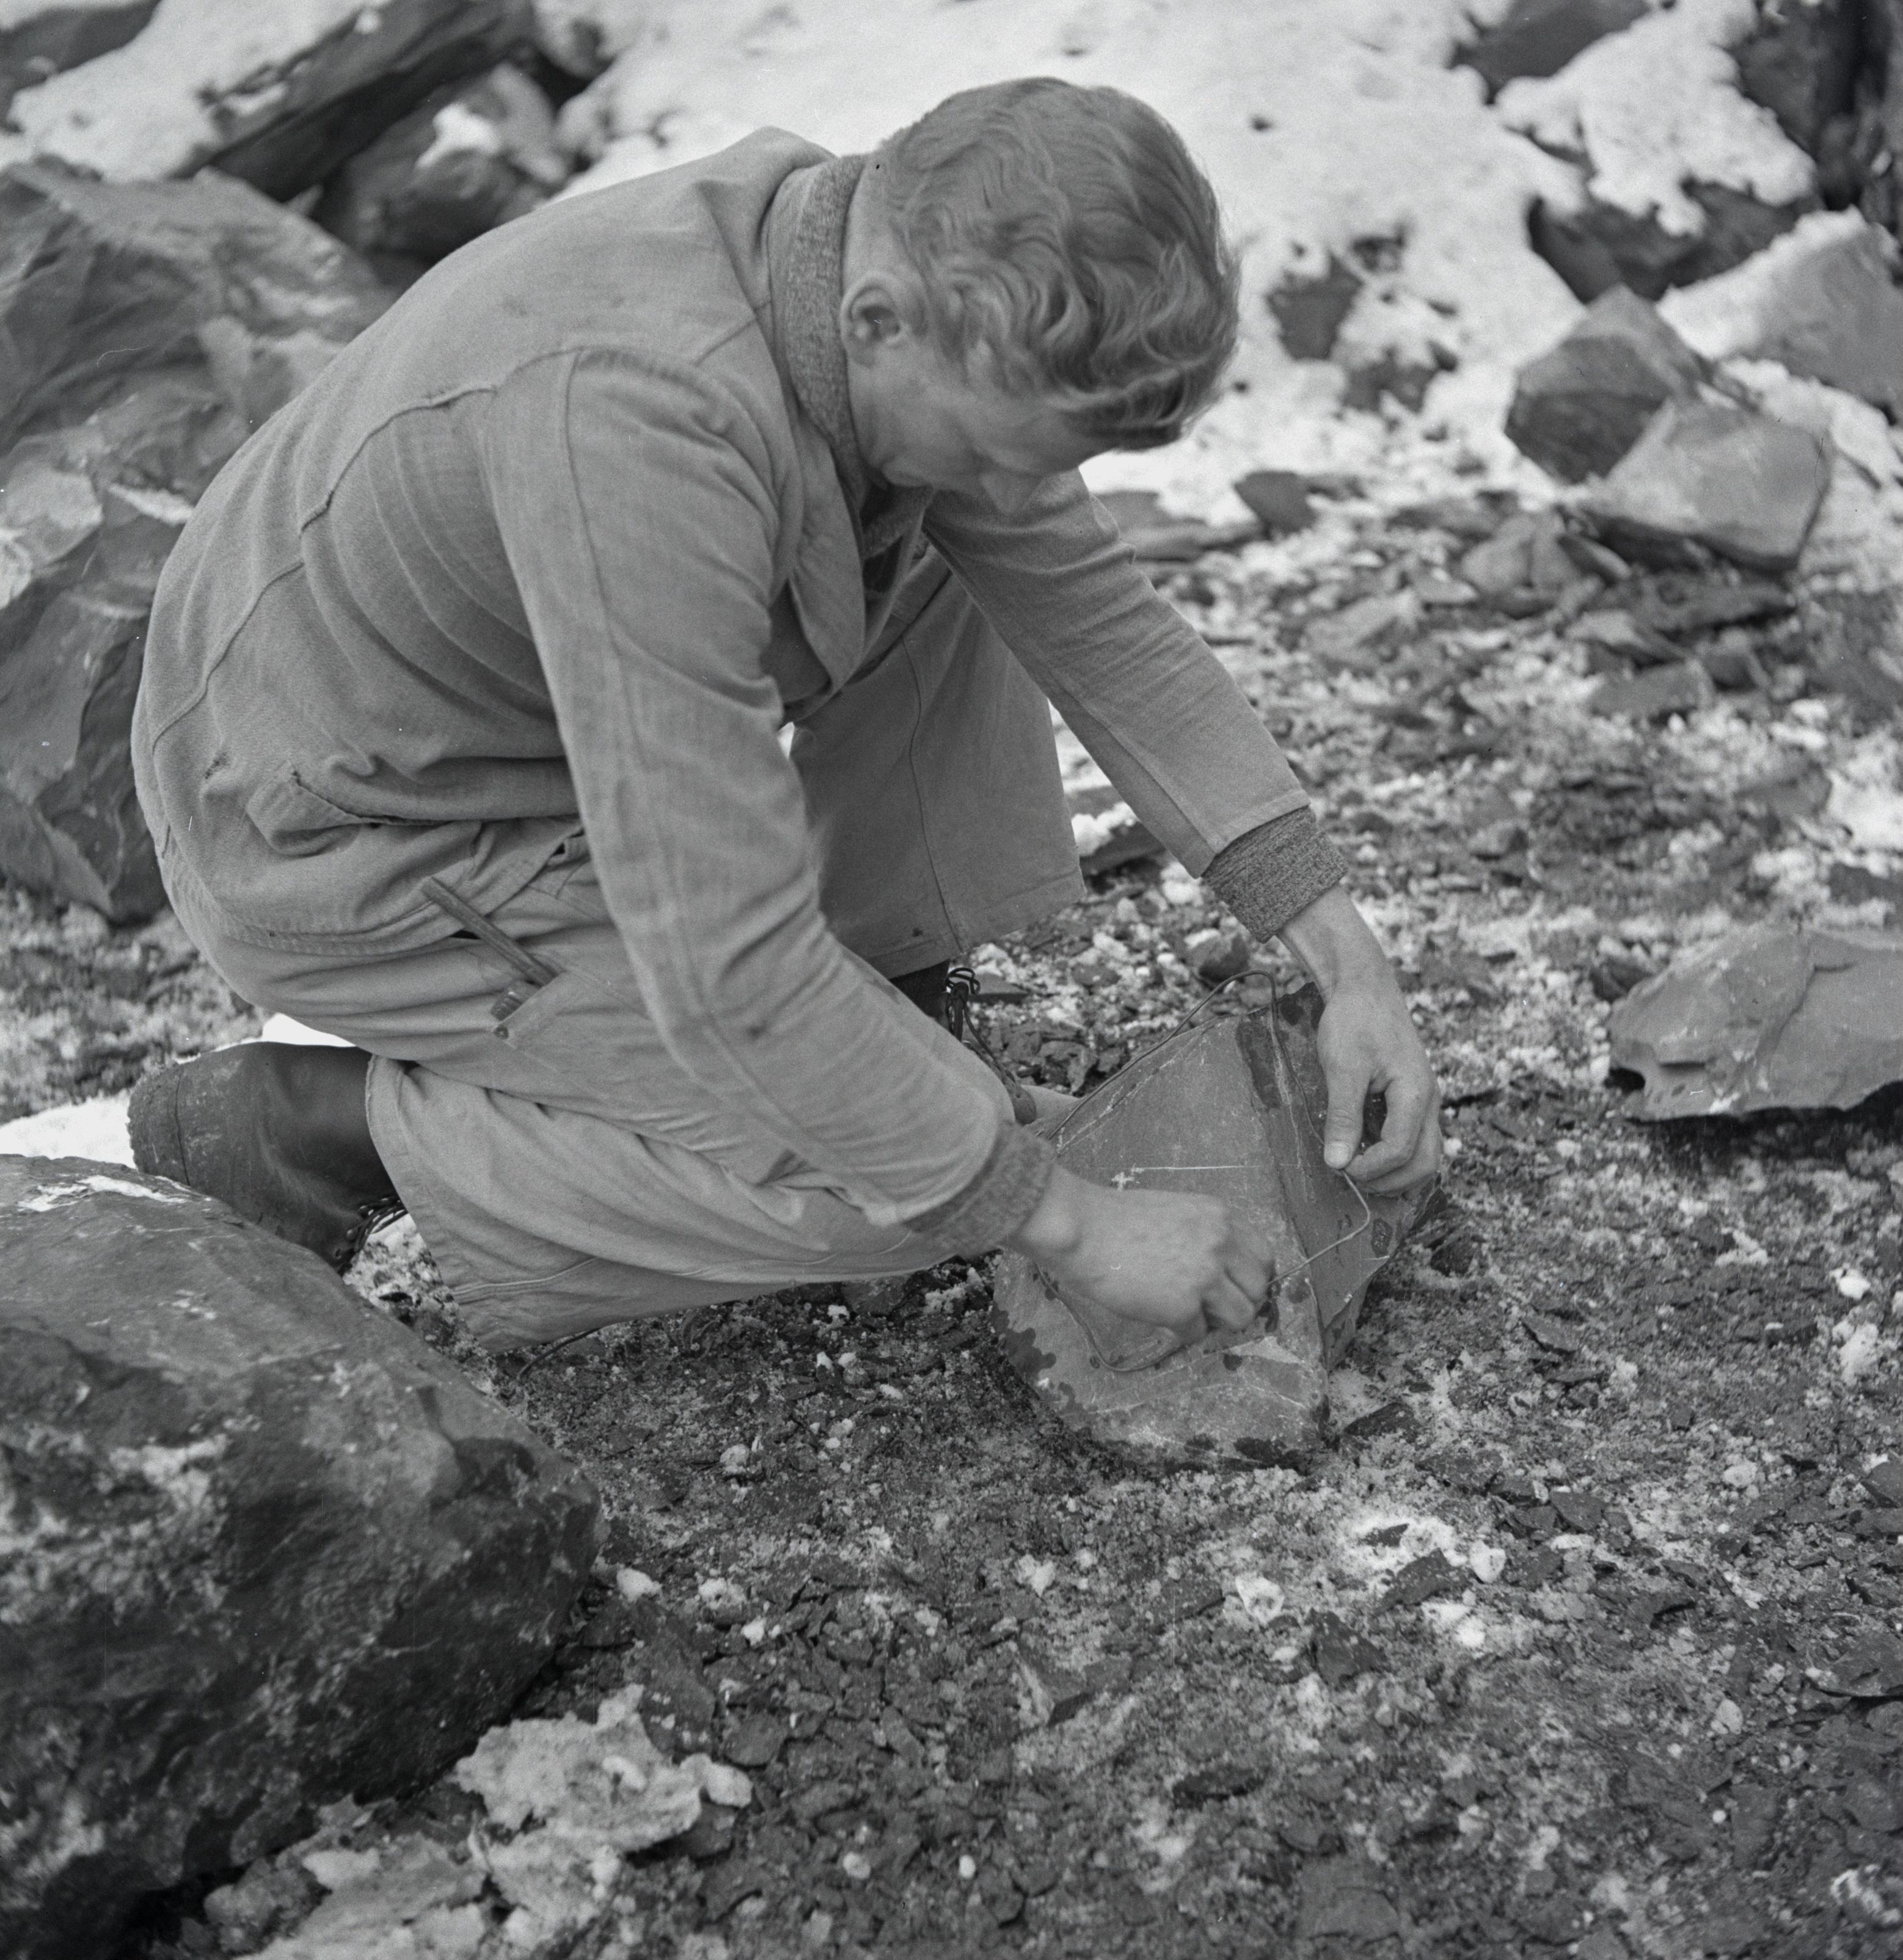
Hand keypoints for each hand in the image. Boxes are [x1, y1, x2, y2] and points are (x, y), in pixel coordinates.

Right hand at [1005, 1165, 1270, 1337]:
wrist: (1080, 1229)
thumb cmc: (1113, 1219)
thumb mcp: (1173, 1213)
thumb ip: (1202, 1236)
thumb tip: (1218, 1270)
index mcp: (1219, 1218)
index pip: (1263, 1256)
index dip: (1250, 1277)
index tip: (1232, 1287)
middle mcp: (1220, 1245)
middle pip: (1258, 1289)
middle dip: (1238, 1302)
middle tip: (1211, 1307)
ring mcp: (1205, 1276)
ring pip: (1240, 1316)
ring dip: (1217, 1321)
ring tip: (1187, 1314)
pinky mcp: (1183, 1306)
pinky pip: (1198, 1333)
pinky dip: (1180, 1331)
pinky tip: (1156, 1313)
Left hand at [1279, 885, 1442, 1194]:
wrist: (1365, 988)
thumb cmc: (1355, 1022)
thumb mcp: (1343, 1069)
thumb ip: (1343, 1118)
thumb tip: (1337, 1164)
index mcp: (1415, 1093)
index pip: (1401, 1150)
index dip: (1370, 1168)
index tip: (1339, 1166)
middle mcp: (1427, 1101)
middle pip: (1426, 1163)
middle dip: (1391, 1180)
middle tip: (1353, 1178)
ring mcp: (1422, 1101)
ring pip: (1424, 1154)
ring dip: (1395, 1171)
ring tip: (1358, 1169)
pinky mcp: (1410, 1099)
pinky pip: (1412, 1139)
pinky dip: (1391, 1154)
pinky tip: (1362, 1148)